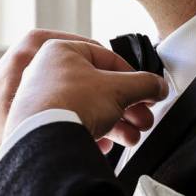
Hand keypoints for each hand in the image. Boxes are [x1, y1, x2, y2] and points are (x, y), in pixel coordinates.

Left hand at [4, 38, 168, 149]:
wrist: (42, 142)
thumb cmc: (70, 105)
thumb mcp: (119, 89)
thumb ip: (144, 85)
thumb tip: (158, 86)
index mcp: (62, 51)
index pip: (109, 59)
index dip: (134, 77)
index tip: (148, 91)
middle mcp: (48, 70)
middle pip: (99, 87)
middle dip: (128, 106)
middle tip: (144, 118)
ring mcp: (41, 97)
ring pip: (88, 107)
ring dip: (116, 123)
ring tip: (132, 137)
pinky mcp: (38, 122)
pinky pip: (71, 123)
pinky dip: (92, 132)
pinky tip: (105, 145)